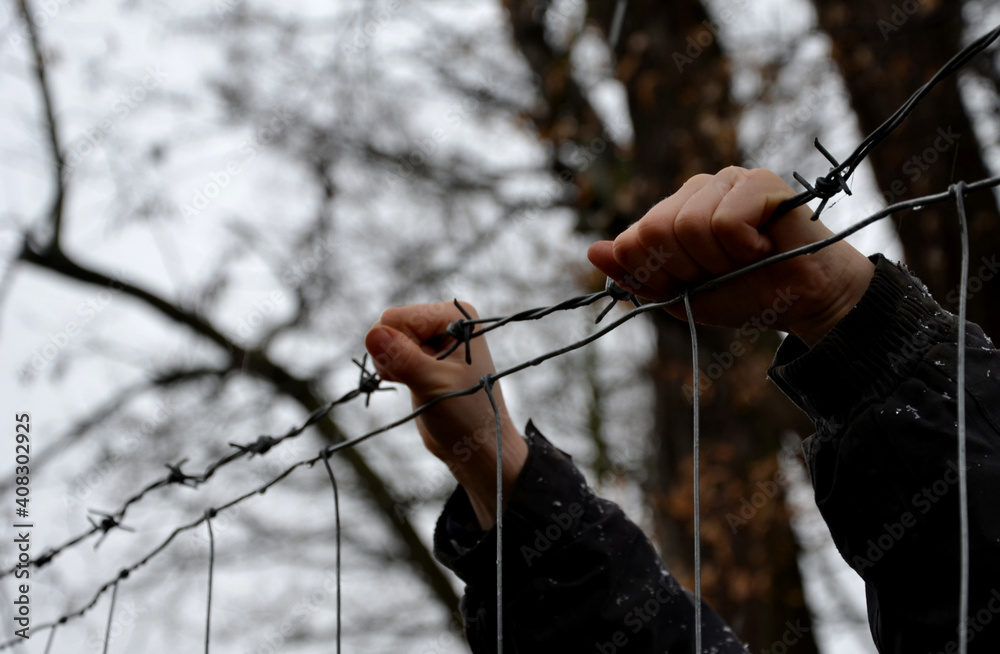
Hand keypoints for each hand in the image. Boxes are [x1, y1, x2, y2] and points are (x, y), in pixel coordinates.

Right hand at [365, 301, 527, 528]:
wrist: (474, 447)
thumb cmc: (465, 417)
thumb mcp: (433, 385)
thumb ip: (402, 358)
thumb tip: (372, 335)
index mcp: (456, 318)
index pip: (397, 317)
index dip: (399, 348)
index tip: (423, 372)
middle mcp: (444, 322)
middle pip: (388, 325)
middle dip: (394, 355)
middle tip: (419, 381)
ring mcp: (432, 338)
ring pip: (384, 340)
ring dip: (391, 365)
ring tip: (418, 384)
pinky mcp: (421, 356)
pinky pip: (388, 352)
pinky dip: (392, 370)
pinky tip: (412, 385)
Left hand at [587, 167, 874, 346]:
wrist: (804, 302)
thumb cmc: (745, 294)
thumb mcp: (680, 295)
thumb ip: (636, 275)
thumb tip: (592, 251)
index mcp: (671, 213)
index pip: (632, 240)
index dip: (658, 275)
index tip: (691, 284)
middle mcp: (695, 190)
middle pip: (656, 231)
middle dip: (687, 268)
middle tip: (722, 272)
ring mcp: (726, 180)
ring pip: (689, 226)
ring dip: (718, 261)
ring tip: (746, 259)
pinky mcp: (758, 181)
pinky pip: (724, 222)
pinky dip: (743, 249)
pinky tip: (763, 247)